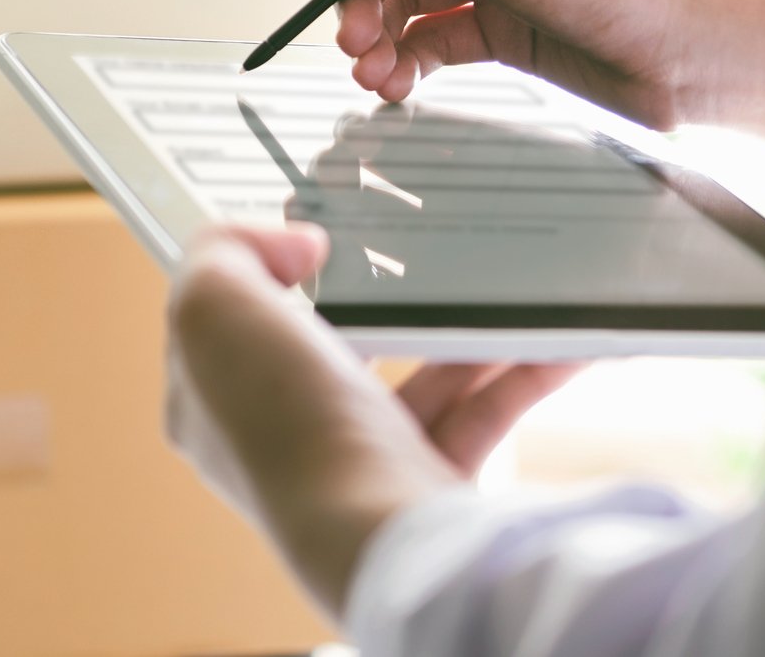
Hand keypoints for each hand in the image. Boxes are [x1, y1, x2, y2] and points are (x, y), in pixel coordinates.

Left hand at [166, 224, 579, 616]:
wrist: (379, 533)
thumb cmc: (285, 423)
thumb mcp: (211, 305)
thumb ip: (226, 249)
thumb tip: (295, 245)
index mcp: (209, 407)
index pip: (227, 321)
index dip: (262, 265)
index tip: (315, 231)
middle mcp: (279, 441)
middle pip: (333, 343)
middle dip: (384, 294)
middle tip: (418, 248)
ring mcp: (355, 467)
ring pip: (416, 376)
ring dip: (463, 326)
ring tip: (501, 280)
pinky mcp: (424, 484)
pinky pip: (480, 414)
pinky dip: (519, 371)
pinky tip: (555, 336)